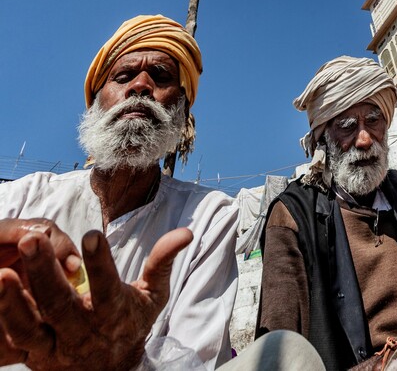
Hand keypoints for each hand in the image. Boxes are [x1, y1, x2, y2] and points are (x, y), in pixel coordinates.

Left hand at [0, 226, 192, 369]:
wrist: (113, 369)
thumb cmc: (133, 322)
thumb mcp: (153, 295)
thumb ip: (163, 262)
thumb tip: (185, 232)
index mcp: (115, 312)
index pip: (108, 287)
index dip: (101, 262)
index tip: (92, 233)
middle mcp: (85, 330)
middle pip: (62, 305)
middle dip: (46, 274)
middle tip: (33, 241)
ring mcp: (58, 344)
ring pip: (33, 325)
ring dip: (16, 301)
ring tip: (3, 273)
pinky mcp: (36, 353)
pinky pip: (16, 338)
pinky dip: (5, 317)